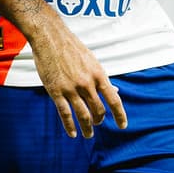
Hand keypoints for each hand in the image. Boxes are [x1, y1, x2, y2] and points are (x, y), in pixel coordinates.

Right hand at [23, 12, 126, 137]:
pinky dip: (70, 126)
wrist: (51, 38)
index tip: (123, 126)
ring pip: (83, 115)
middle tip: (97, 123)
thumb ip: (102, 79)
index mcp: (99, 75)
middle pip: (98, 110)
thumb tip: (115, 91)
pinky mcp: (56, 91)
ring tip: (88, 134)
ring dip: (87, 128)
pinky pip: (65, 114)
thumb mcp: (92, 62)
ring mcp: (71, 89)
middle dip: (99, 120)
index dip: (120, 115)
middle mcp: (87, 83)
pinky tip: (73, 133)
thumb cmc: (73, 48)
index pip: (114, 100)